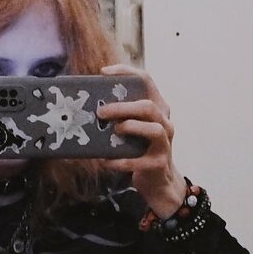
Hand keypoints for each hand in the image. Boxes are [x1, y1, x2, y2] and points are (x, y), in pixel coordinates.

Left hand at [95, 63, 184, 217]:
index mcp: (157, 107)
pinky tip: (106, 161)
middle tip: (100, 112)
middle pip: (148, 106)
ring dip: (130, 127)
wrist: (157, 182)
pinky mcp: (159, 163)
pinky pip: (139, 160)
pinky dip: (120, 160)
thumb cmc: (139, 149)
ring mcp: (165, 143)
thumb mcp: (132, 128)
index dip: (126, 72)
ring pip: (154, 129)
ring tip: (113, 131)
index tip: (104, 73)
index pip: (147, 80)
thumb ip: (120, 115)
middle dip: (122, 107)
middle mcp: (165, 122)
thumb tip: (87, 105)